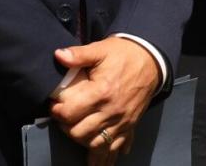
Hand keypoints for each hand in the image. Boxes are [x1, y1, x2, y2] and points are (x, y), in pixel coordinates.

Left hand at [51, 37, 159, 164]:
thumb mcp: (101, 49)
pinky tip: (96, 157)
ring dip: (82, 141)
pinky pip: (115, 148)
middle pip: (79, 133)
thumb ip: (79, 54)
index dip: (57, 111)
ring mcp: (122, 121)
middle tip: (63, 118)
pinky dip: (104, 155)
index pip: (70, 113)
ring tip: (76, 130)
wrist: (151, 60)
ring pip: (96, 145)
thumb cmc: (124, 55)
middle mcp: (111, 110)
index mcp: (102, 92)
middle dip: (66, 127)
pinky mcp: (129, 126)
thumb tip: (58, 55)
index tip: (55, 106)